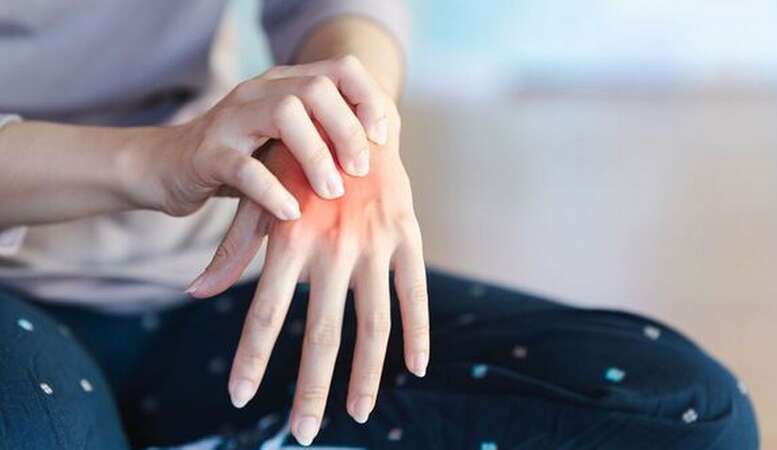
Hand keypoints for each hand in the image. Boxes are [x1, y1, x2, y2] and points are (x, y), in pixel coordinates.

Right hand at [144, 55, 387, 217]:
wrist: (166, 169)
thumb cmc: (241, 162)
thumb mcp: (288, 148)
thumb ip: (326, 143)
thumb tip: (385, 156)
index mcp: (284, 85)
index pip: (340, 69)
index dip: (368, 99)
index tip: (381, 139)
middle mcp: (258, 92)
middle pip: (316, 88)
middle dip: (347, 130)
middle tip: (359, 171)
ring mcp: (230, 120)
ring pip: (283, 113)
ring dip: (315, 155)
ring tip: (330, 192)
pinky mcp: (206, 155)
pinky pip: (243, 167)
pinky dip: (273, 191)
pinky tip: (291, 212)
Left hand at [189, 109, 428, 445]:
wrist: (353, 113)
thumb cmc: (296, 160)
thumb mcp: (260, 198)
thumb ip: (232, 249)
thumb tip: (193, 293)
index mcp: (290, 235)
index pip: (265, 313)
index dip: (253, 360)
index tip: (242, 400)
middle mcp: (334, 244)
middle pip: (321, 333)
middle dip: (311, 390)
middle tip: (303, 433)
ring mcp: (376, 241)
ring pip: (373, 324)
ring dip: (364, 376)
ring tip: (355, 415)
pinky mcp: (406, 235)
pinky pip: (415, 293)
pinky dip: (417, 332)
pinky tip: (413, 370)